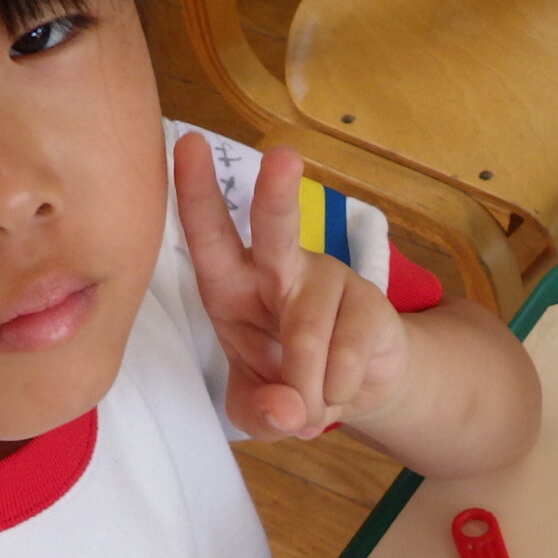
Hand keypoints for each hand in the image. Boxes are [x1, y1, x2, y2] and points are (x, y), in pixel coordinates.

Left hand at [172, 131, 411, 440]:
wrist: (357, 387)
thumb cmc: (288, 382)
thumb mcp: (256, 408)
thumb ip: (259, 413)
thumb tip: (290, 409)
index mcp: (232, 284)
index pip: (209, 234)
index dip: (196, 193)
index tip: (187, 144)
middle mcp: (279, 268)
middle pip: (276, 229)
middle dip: (275, 195)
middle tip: (284, 157)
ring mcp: (328, 279)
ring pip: (307, 334)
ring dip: (305, 388)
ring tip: (310, 407)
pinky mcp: (371, 302)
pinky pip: (346, 356)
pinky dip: (337, 392)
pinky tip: (339, 391)